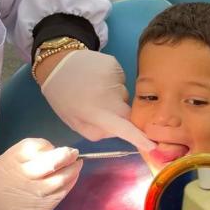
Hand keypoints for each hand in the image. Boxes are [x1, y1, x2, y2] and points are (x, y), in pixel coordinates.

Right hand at [0, 138, 81, 209]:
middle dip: (67, 155)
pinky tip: (72, 179)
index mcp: (11, 161)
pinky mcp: (44, 206)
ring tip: (76, 165)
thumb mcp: (0, 170)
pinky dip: (70, 183)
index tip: (51, 149)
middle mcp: (25, 174)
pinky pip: (63, 191)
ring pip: (62, 176)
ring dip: (73, 169)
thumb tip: (46, 154)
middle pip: (54, 159)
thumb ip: (21, 162)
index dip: (48, 146)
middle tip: (73, 153)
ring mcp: (36, 190)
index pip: (37, 145)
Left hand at [39, 49, 154, 150]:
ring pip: (124, 95)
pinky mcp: (115, 64)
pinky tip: (98, 78)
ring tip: (95, 90)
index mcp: (96, 113)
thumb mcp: (76, 123)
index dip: (139, 138)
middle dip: (120, 114)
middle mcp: (109, 95)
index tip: (152, 145)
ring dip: (115, 97)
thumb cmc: (65, 98)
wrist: (57, 64)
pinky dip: (113, 82)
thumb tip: (120, 131)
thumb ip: (99, 132)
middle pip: (128, 111)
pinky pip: (121, 80)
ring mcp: (114, 77)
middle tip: (101, 108)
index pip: (124, 128)